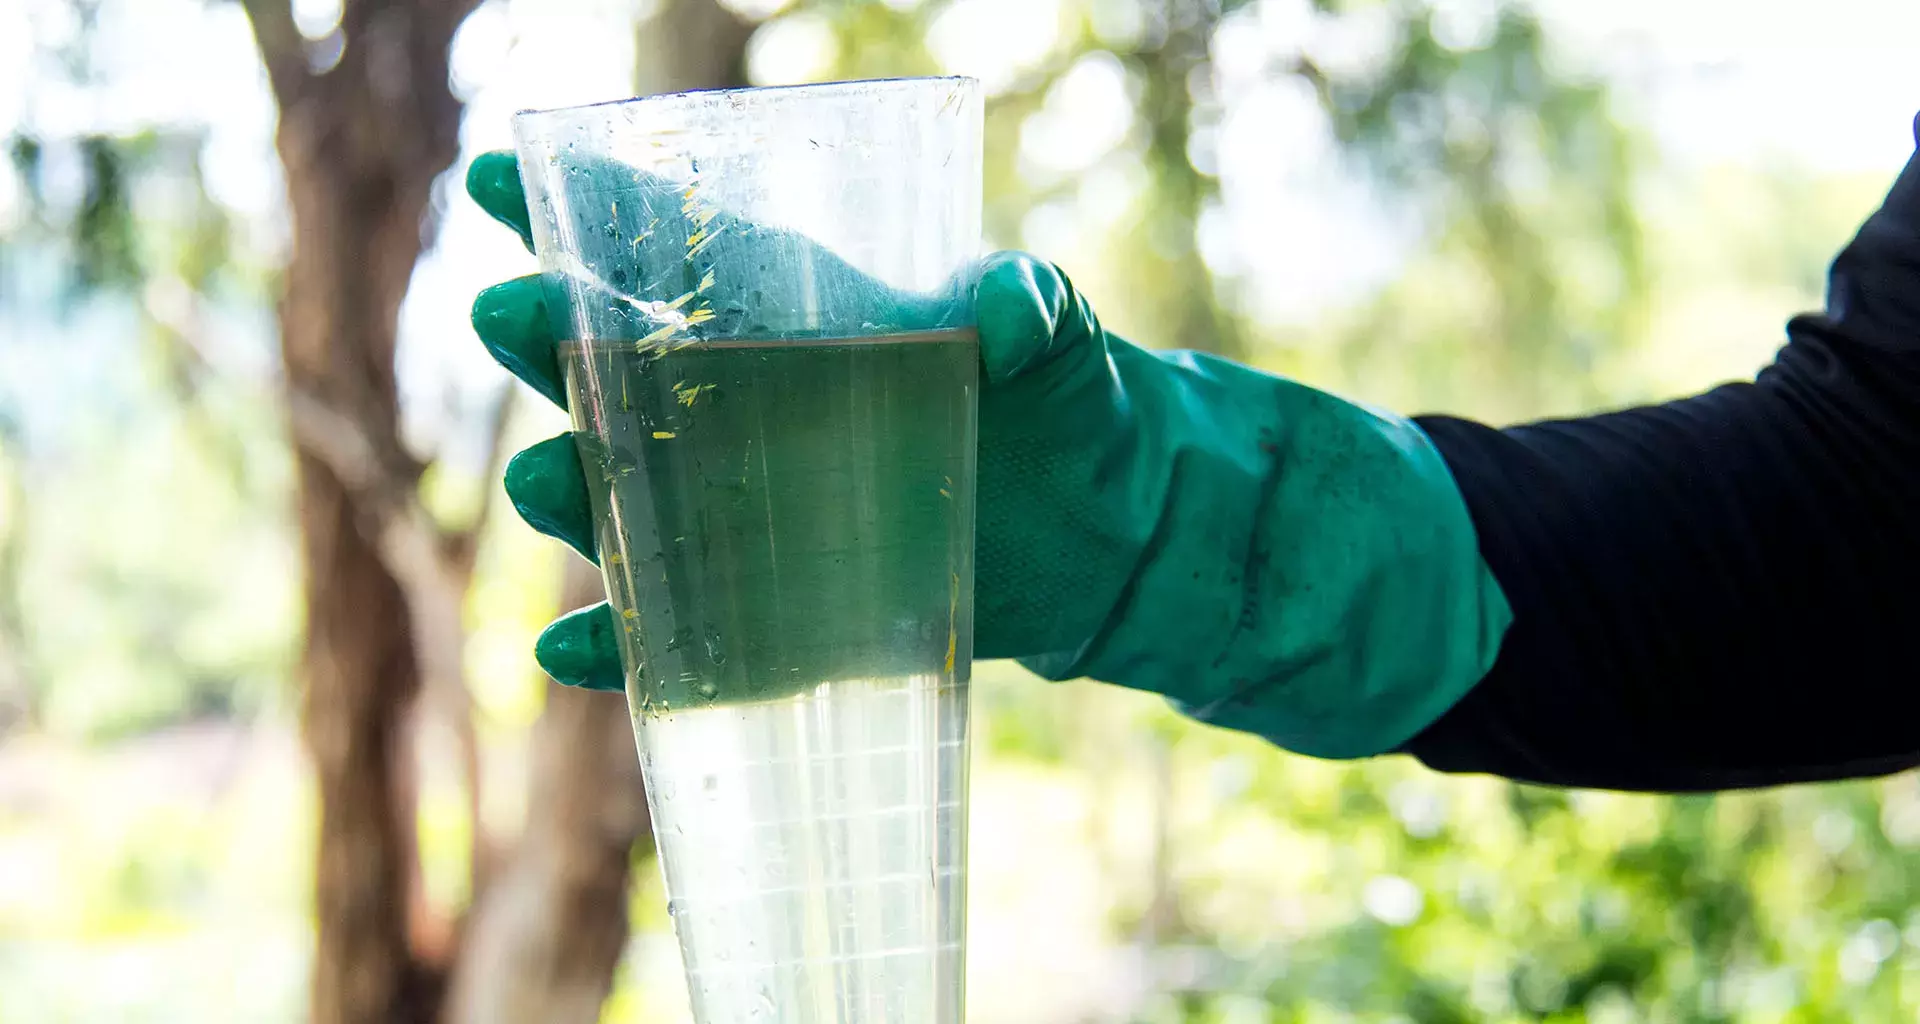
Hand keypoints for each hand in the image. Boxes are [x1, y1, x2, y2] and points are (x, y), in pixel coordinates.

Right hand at [468, 150, 1508, 757]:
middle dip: (546, 344)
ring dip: (569, 497)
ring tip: (545, 485)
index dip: (576, 212)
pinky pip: (671, 638)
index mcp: (792, 324)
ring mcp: (747, 522)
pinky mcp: (773, 618)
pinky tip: (569, 651)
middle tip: (508, 316)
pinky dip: (617, 650)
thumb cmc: (1070, 408)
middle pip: (612, 377)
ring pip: (623, 508)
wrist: (1107, 536)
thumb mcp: (1057, 340)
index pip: (664, 256)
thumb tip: (1006, 307)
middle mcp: (744, 416)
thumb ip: (1031, 306)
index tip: (498, 173)